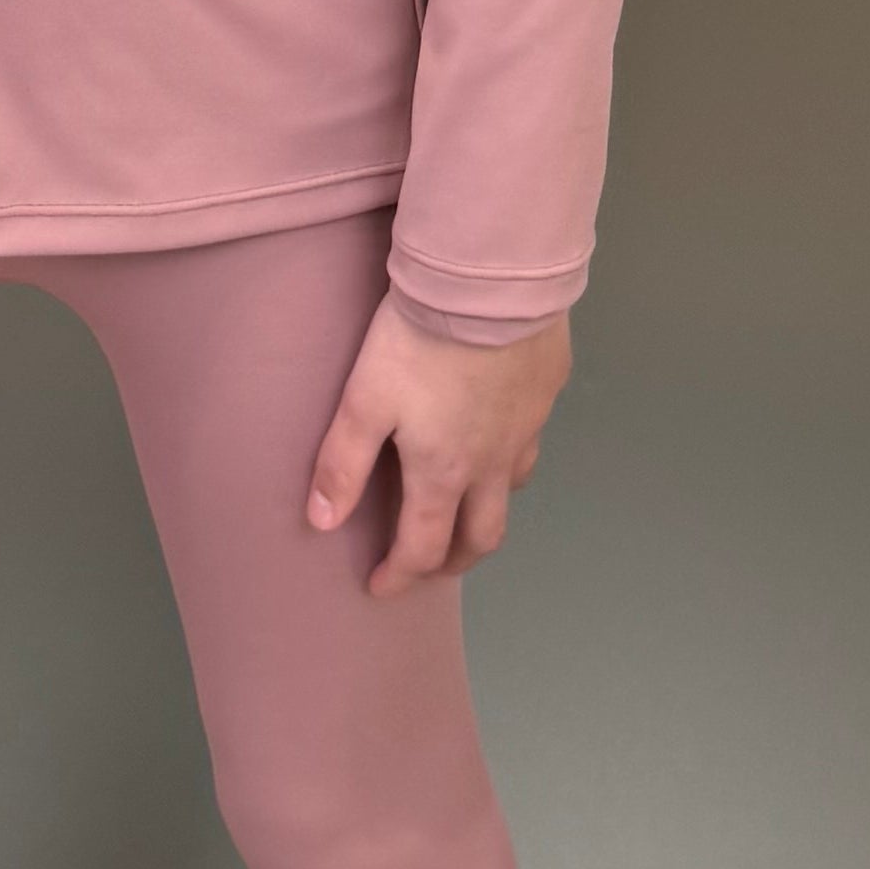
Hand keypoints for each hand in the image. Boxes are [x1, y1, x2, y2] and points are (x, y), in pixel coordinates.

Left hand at [303, 296, 571, 597]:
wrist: (490, 281)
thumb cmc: (419, 343)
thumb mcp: (365, 402)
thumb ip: (343, 464)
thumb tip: (322, 523)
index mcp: (444, 471)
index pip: (423, 547)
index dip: (399, 575)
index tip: (380, 587)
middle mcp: (493, 461)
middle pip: (483, 537)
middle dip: (454, 561)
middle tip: (430, 565)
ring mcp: (528, 426)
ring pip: (513, 489)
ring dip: (488, 508)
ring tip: (465, 501)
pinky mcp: (548, 388)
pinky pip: (531, 437)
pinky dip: (512, 454)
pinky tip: (498, 430)